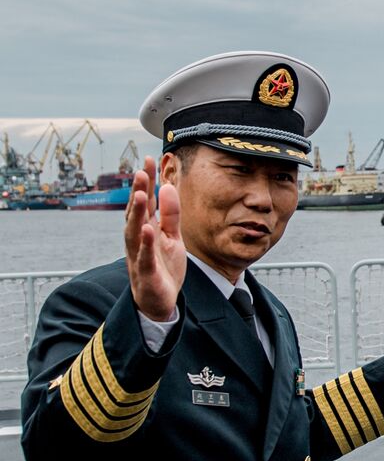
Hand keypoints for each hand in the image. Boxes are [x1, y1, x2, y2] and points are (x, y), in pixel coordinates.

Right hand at [124, 156, 185, 321]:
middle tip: (141, 170)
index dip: (146, 181)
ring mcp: (139, 255)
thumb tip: (169, 187)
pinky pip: (144, 256)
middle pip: (136, 212)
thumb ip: (171, 214)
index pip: (145, 201)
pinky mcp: (145, 272)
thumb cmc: (163, 266)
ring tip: (142, 194)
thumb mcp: (172, 237)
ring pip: (134, 231)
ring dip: (137, 213)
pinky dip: (145, 243)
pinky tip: (148, 229)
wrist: (159, 301)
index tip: (149, 159)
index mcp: (145, 228)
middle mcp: (137, 239)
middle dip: (138, 191)